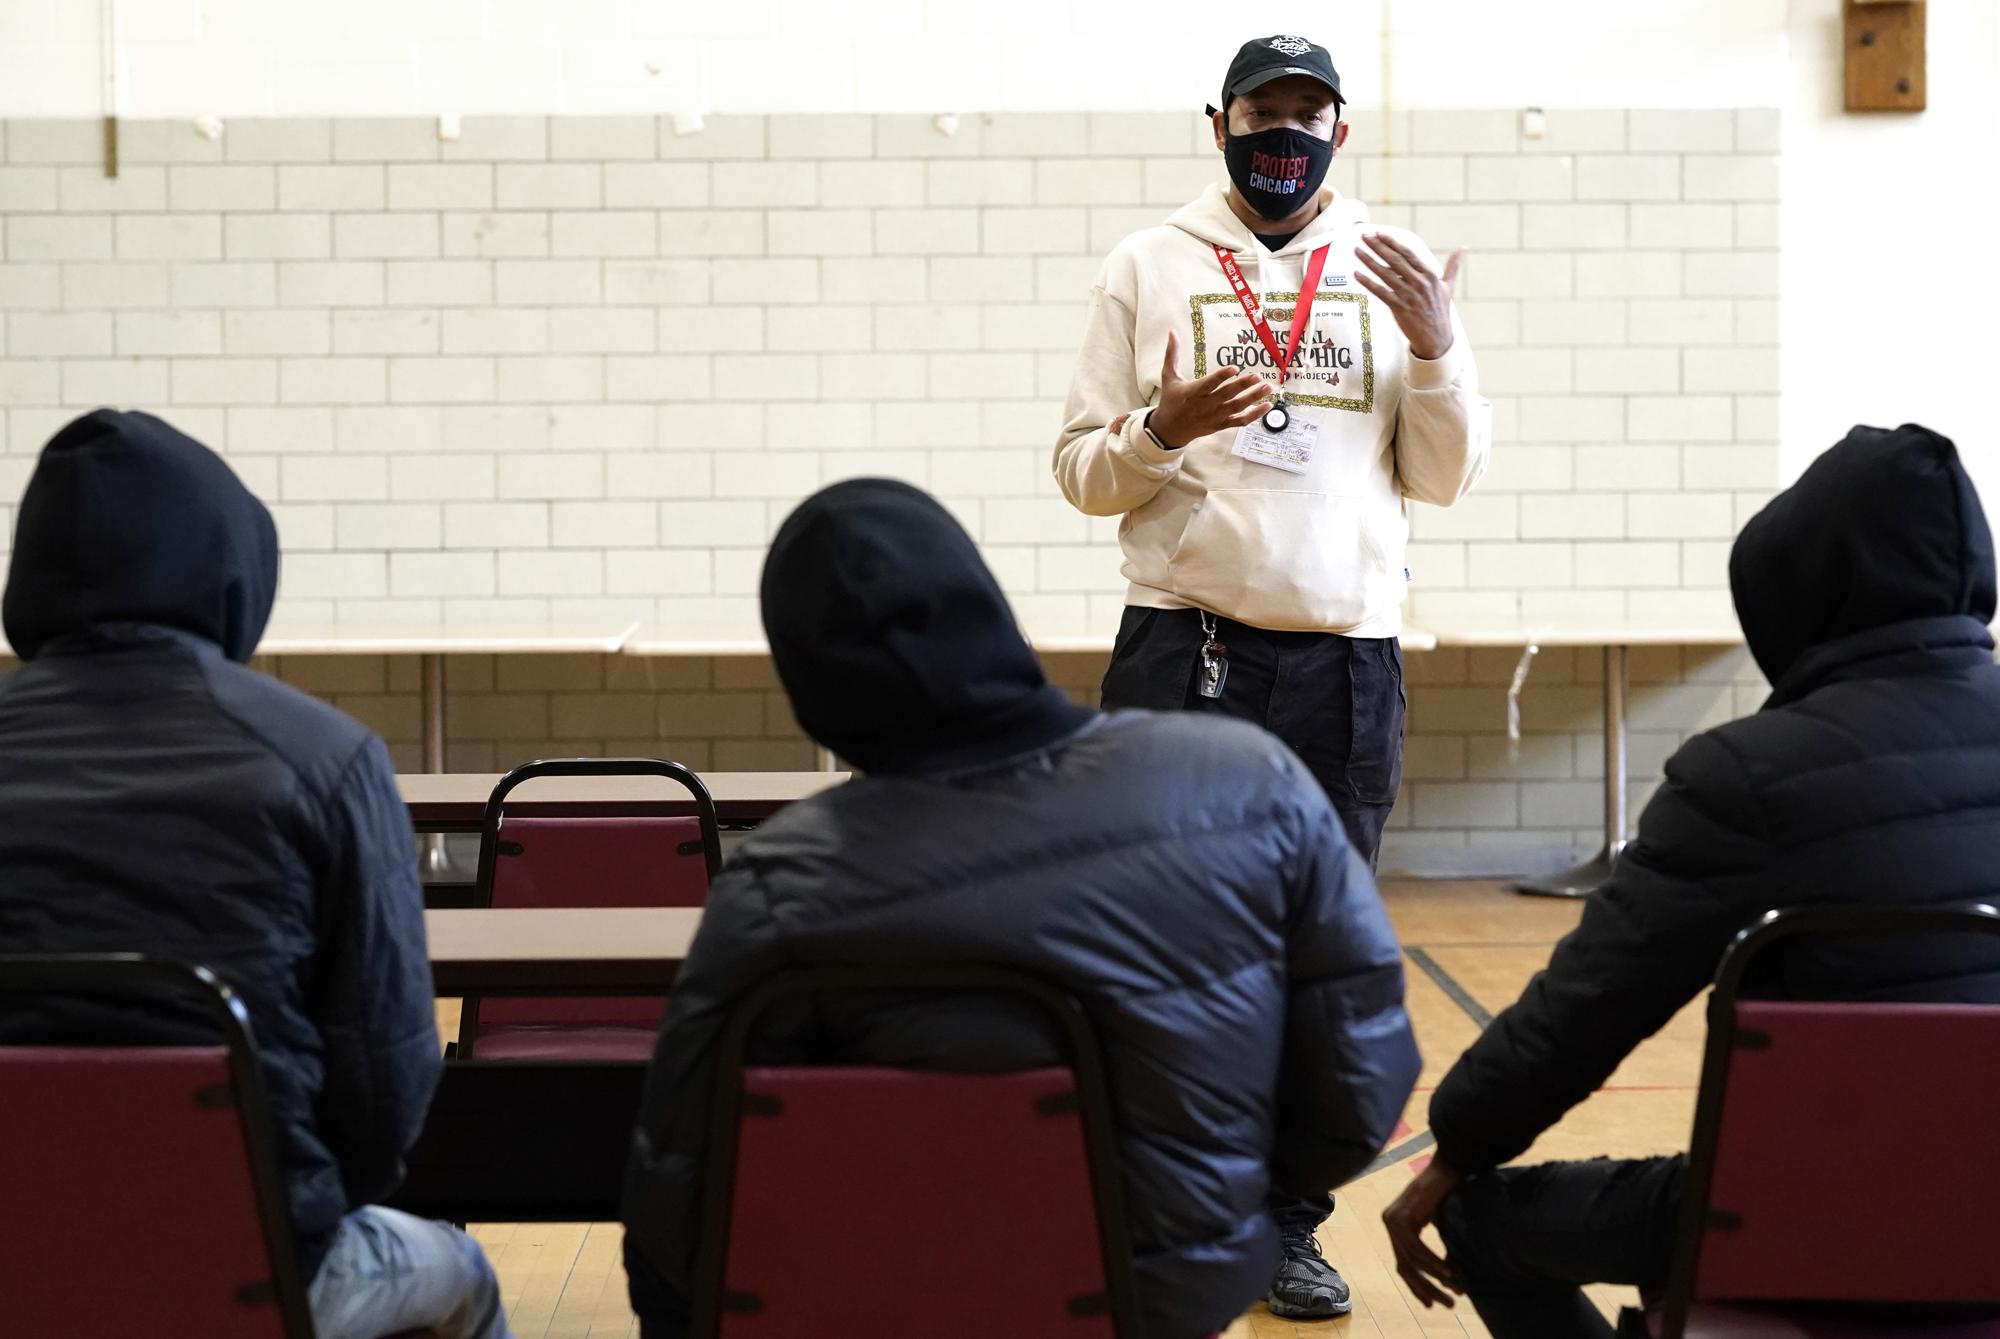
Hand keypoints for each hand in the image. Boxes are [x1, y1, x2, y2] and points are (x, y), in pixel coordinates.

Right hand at [1149, 330, 1270, 447]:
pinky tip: (1268, 405)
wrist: (1170, 430)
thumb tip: (1172, 332)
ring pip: (1237, 407)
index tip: (1234, 368)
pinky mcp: (1221, 425)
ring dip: (1253, 398)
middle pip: (1227, 395)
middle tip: (1258, 376)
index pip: (1209, 384)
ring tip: (1267, 387)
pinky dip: (1254, 415)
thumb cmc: (1170, 400)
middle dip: (1243, 385)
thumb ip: (1172, 354)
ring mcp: (1215, 416)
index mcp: (1193, 392)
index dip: (1221, 376)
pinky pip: (1240, 421)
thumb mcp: (1169, 377)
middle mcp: (1206, 405)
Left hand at [1354, 232, 1463, 361]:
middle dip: (1378, 246)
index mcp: (1430, 275)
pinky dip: (1367, 282)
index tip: (1379, 233)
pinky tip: (1356, 274)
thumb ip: (1453, 266)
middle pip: (1394, 260)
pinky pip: (1380, 292)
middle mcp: (1419, 283)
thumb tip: (1463, 248)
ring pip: (1385, 274)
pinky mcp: (1399, 308)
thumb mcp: (1449, 286)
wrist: (1436, 338)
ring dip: (1369, 261)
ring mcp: (1409, 295)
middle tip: (1364, 236)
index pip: (1408, 254)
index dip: (1392, 242)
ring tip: (1356, 250)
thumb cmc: (1440, 311)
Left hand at [1381, 1159, 1464, 1307]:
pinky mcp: (1400, 1217)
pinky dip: (1432, 1262)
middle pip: (1406, 1267)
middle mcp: (1390, 1223)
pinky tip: (1449, 1272)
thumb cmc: (1449, 1193)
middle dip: (1427, 1288)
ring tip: (1456, 1289)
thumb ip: (1436, 1250)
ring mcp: (1392, 1220)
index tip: (1432, 1305)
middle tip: (1448, 1304)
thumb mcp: (1441, 1226)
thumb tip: (1448, 1280)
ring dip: (1435, 1278)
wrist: (1449, 1167)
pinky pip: (1416, 1248)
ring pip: (1412, 1260)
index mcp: (1397, 1226)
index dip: (1418, 1286)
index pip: (1404, 1264)